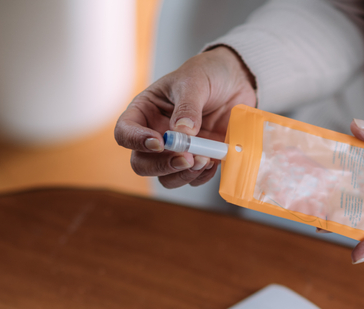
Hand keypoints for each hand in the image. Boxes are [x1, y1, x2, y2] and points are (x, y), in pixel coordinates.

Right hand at [114, 47, 256, 188]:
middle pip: (142, 164)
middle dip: (162, 166)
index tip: (159, 142)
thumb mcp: (195, 81)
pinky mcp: (198, 160)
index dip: (136, 141)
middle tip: (186, 158)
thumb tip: (181, 134)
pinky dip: (202, 176)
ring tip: (205, 159)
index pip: (125, 132)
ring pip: (166, 177)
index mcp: (145, 112)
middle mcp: (156, 135)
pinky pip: (193, 179)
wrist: (238, 81)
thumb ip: (187, 107)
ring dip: (184, 175)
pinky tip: (214, 162)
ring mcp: (177, 151)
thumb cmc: (208, 74)